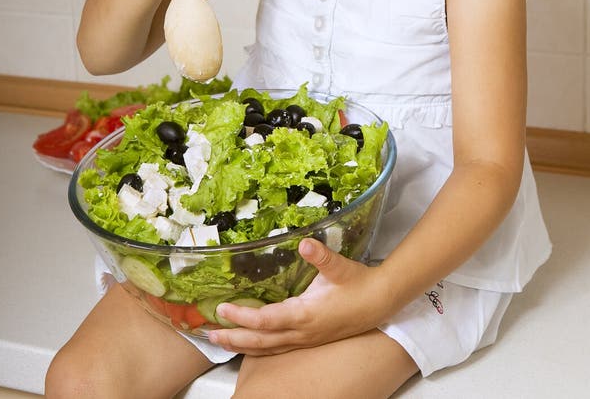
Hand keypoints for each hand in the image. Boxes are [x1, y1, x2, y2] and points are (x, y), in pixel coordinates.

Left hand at [207, 238, 386, 355]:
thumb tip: (305, 242)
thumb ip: (320, 255)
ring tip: (220, 341)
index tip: (222, 309)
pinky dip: (259, 347)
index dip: (242, 317)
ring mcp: (305, 339)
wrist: (380, 302)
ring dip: (242, 345)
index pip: (266, 320)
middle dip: (234, 338)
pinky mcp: (309, 339)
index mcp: (305, 315)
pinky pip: (278, 347)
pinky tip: (250, 344)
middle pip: (261, 341)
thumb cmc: (359, 283)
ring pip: (267, 347)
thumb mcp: (340, 266)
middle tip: (208, 333)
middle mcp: (302, 332)